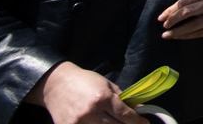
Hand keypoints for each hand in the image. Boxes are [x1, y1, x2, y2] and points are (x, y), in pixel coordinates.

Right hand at [25, 64, 139, 123]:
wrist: (57, 85)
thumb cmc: (85, 82)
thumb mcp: (108, 86)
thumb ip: (123, 100)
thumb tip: (139, 111)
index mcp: (103, 98)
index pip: (126, 116)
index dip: (138, 122)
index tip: (145, 123)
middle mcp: (91, 112)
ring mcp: (78, 123)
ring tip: (116, 122)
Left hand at [159, 0, 202, 39]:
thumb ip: (194, 0)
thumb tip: (170, 12)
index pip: (187, 1)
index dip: (172, 10)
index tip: (161, 17)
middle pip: (189, 12)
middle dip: (173, 20)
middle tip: (163, 26)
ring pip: (194, 25)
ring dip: (178, 31)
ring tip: (166, 35)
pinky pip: (202, 33)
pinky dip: (188, 36)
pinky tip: (180, 36)